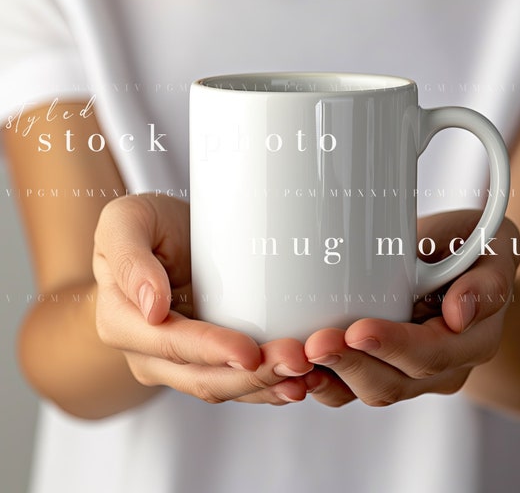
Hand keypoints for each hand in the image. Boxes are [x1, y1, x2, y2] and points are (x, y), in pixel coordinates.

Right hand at [93, 194, 312, 405]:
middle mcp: (147, 352)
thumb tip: (151, 308)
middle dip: (252, 376)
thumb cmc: (144, 225)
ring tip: (307, 375)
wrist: (162, 235)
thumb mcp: (125, 222)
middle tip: (296, 362)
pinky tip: (300, 380)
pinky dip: (268, 385)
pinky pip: (237, 381)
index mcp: (122, 322)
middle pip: (202, 377)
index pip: (171, 344)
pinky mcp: (207, 359)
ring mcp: (178, 362)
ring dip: (266, 385)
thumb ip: (130, 259)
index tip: (249, 352)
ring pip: (224, 386)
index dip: (212, 351)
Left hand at [303, 210, 519, 406]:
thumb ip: (486, 283)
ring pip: (366, 390)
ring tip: (297, 361)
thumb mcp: (492, 252)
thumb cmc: (470, 247)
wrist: (455, 257)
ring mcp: (407, 371)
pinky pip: (348, 386)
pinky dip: (320, 380)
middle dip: (351, 366)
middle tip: (316, 343)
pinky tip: (294, 368)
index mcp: (471, 342)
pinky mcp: (378, 364)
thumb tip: (460, 314)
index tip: (358, 329)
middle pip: (394, 383)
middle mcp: (440, 368)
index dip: (394, 347)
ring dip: (329, 378)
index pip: (432, 355)